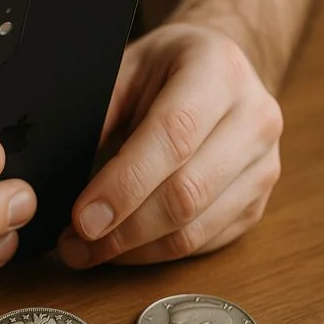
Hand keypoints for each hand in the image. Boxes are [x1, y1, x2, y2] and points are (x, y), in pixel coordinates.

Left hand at [57, 23, 282, 266]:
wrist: (220, 73)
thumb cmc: (165, 69)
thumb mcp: (126, 69)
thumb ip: (99, 114)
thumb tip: (61, 174)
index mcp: (218, 71)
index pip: (172, 136)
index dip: (123, 184)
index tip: (82, 218)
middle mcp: (253, 119)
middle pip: (187, 193)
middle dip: (122, 229)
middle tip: (74, 244)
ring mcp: (263, 165)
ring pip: (196, 229)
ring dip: (134, 250)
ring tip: (87, 252)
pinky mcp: (258, 202)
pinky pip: (204, 243)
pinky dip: (156, 254)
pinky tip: (122, 249)